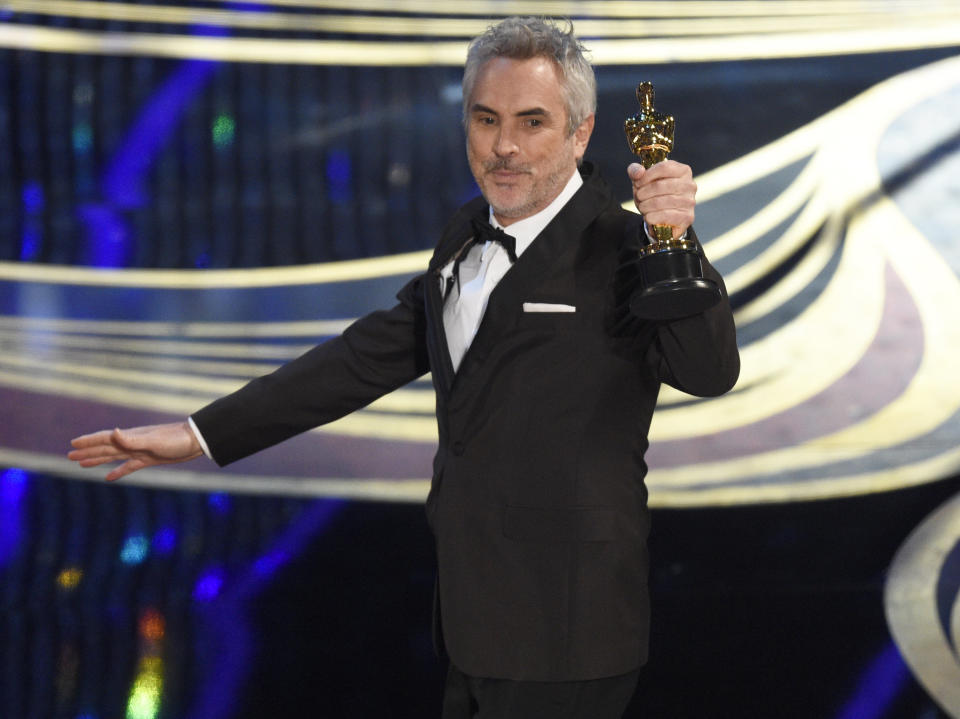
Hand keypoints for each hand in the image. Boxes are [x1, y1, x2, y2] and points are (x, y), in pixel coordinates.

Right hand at [68, 422, 202, 481]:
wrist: (195, 441)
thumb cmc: (175, 439)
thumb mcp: (153, 441)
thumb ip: (132, 439)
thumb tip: (113, 432)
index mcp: (130, 437)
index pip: (105, 439)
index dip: (89, 442)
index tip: (73, 444)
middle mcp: (132, 443)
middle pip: (105, 448)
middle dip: (87, 452)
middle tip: (69, 455)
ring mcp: (140, 451)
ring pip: (113, 457)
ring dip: (97, 460)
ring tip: (82, 464)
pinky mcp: (149, 459)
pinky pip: (128, 467)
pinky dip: (117, 471)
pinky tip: (109, 477)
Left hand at [628, 160, 696, 239]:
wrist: (661, 219)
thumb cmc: (653, 195)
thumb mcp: (642, 181)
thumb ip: (636, 171)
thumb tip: (639, 172)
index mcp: (683, 171)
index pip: (664, 167)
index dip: (647, 175)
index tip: (637, 183)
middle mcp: (690, 185)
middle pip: (660, 185)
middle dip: (644, 192)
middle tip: (639, 197)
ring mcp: (690, 201)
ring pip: (661, 202)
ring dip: (646, 205)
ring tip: (642, 206)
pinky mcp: (687, 217)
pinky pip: (665, 215)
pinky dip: (652, 216)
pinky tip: (648, 216)